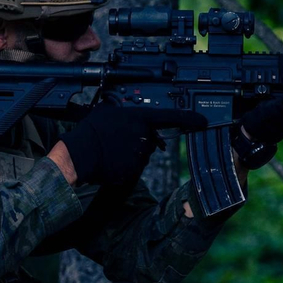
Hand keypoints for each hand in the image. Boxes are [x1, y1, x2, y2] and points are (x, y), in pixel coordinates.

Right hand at [54, 104, 204, 187]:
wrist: (78, 154)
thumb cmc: (90, 131)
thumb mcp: (108, 111)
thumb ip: (124, 112)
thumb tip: (128, 115)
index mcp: (139, 119)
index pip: (170, 117)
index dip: (189, 119)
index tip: (203, 121)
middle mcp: (143, 136)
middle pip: (150, 140)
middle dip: (138, 141)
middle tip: (117, 140)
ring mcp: (139, 155)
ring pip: (141, 155)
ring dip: (129, 153)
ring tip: (110, 150)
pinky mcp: (133, 171)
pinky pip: (133, 168)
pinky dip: (123, 166)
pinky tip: (110, 161)